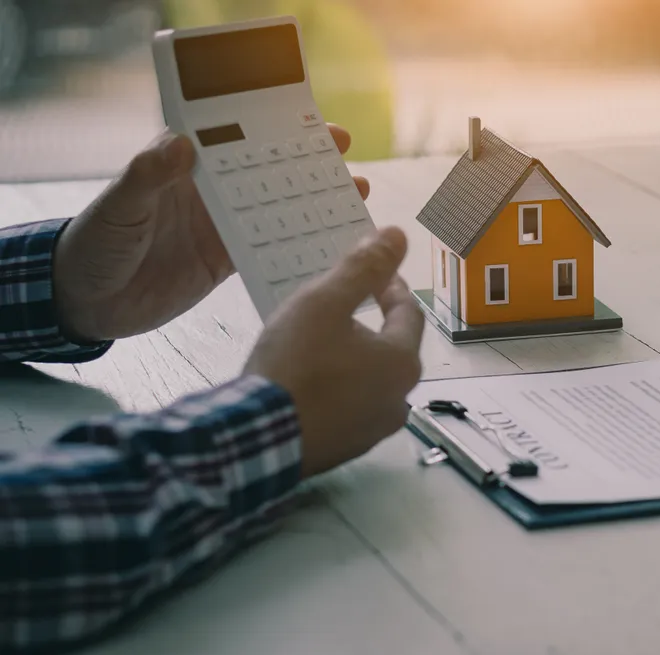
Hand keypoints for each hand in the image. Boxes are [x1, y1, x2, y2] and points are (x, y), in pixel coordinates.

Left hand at [53, 124, 369, 341]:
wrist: (85, 302)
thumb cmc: (94, 245)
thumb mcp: (118, 206)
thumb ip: (147, 176)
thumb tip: (180, 143)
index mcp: (184, 169)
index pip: (237, 140)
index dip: (276, 130)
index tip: (315, 126)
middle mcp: (208, 193)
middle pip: (266, 170)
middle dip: (308, 163)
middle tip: (348, 159)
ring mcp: (220, 227)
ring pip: (276, 207)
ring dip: (311, 202)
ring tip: (354, 198)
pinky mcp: (224, 260)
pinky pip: (268, 247)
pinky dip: (298, 244)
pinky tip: (328, 242)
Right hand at [243, 228, 424, 478]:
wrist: (257, 440)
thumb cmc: (295, 364)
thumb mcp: (324, 303)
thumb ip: (363, 268)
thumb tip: (398, 235)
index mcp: (402, 362)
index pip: (409, 313)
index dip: (391, 288)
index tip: (375, 275)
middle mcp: (399, 399)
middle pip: (393, 351)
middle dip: (373, 325)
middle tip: (343, 308)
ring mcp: (373, 431)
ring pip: (372, 382)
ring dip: (355, 361)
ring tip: (322, 343)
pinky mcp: (346, 450)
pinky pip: (350, 410)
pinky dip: (338, 391)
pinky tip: (310, 382)